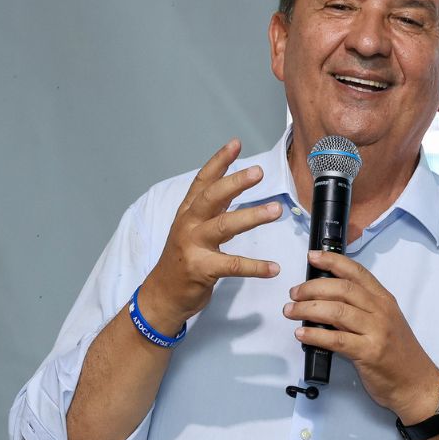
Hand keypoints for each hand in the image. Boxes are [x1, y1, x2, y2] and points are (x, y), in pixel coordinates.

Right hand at [140, 139, 282, 327]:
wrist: (162, 295)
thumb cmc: (182, 260)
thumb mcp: (192, 229)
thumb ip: (212, 209)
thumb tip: (234, 187)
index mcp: (188, 213)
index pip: (203, 181)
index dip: (219, 161)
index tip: (236, 144)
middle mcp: (189, 225)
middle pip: (211, 198)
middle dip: (235, 183)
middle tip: (258, 172)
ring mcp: (193, 246)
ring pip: (224, 226)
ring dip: (252, 216)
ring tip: (276, 210)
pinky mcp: (201, 269)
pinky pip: (233, 266)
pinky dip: (256, 267)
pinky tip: (273, 267)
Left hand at [284, 250, 438, 422]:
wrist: (416, 383)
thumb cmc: (397, 354)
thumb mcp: (384, 322)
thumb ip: (360, 309)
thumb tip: (324, 300)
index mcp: (384, 300)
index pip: (356, 272)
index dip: (332, 261)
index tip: (312, 256)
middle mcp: (381, 311)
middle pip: (342, 289)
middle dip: (312, 287)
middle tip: (294, 293)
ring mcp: (376, 331)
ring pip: (337, 311)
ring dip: (308, 309)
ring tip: (291, 311)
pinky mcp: (369, 353)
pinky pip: (336, 340)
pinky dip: (315, 335)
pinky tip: (302, 334)